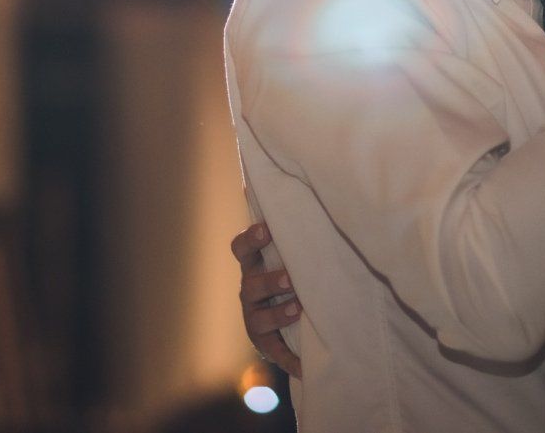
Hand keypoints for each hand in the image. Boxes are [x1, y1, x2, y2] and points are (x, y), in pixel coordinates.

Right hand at [231, 222, 302, 377]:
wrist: (281, 319)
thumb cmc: (286, 272)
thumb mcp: (284, 249)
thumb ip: (282, 221)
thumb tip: (262, 180)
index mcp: (253, 264)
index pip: (241, 248)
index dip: (251, 239)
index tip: (268, 229)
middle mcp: (249, 291)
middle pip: (250, 284)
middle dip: (268, 280)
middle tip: (289, 278)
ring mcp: (254, 318)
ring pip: (258, 317)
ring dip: (277, 313)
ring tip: (297, 309)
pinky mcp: (267, 344)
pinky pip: (276, 352)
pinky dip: (289, 359)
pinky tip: (303, 365)